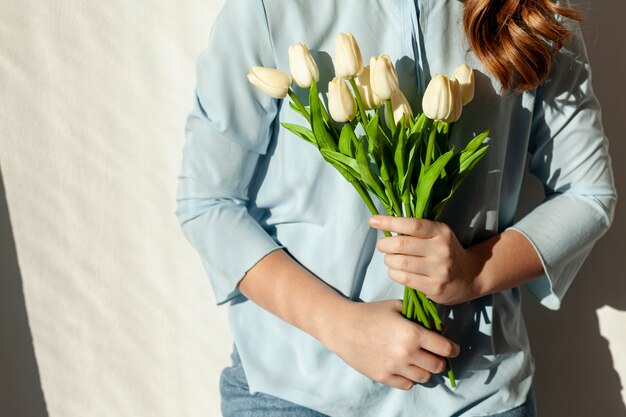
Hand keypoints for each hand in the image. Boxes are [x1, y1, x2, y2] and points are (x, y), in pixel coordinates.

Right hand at [320, 299, 459, 389]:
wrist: (342, 326)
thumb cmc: (370, 313)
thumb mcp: (397, 306)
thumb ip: (420, 316)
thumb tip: (440, 328)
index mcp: (413, 333)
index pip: (445, 348)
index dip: (452, 348)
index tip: (453, 349)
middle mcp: (407, 353)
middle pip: (438, 366)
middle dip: (440, 360)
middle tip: (435, 355)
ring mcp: (395, 367)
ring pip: (424, 377)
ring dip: (425, 370)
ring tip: (418, 362)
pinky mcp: (383, 377)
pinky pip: (407, 385)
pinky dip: (409, 378)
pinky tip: (404, 368)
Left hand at [368, 215, 481, 304]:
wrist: (470, 276)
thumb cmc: (445, 252)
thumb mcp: (437, 235)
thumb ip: (416, 230)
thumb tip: (383, 223)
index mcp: (441, 232)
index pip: (412, 224)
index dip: (389, 222)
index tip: (373, 220)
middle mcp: (441, 249)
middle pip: (401, 244)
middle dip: (384, 244)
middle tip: (382, 245)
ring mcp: (439, 270)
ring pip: (400, 262)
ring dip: (388, 260)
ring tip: (390, 259)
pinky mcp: (435, 287)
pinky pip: (404, 278)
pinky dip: (394, 273)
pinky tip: (396, 271)